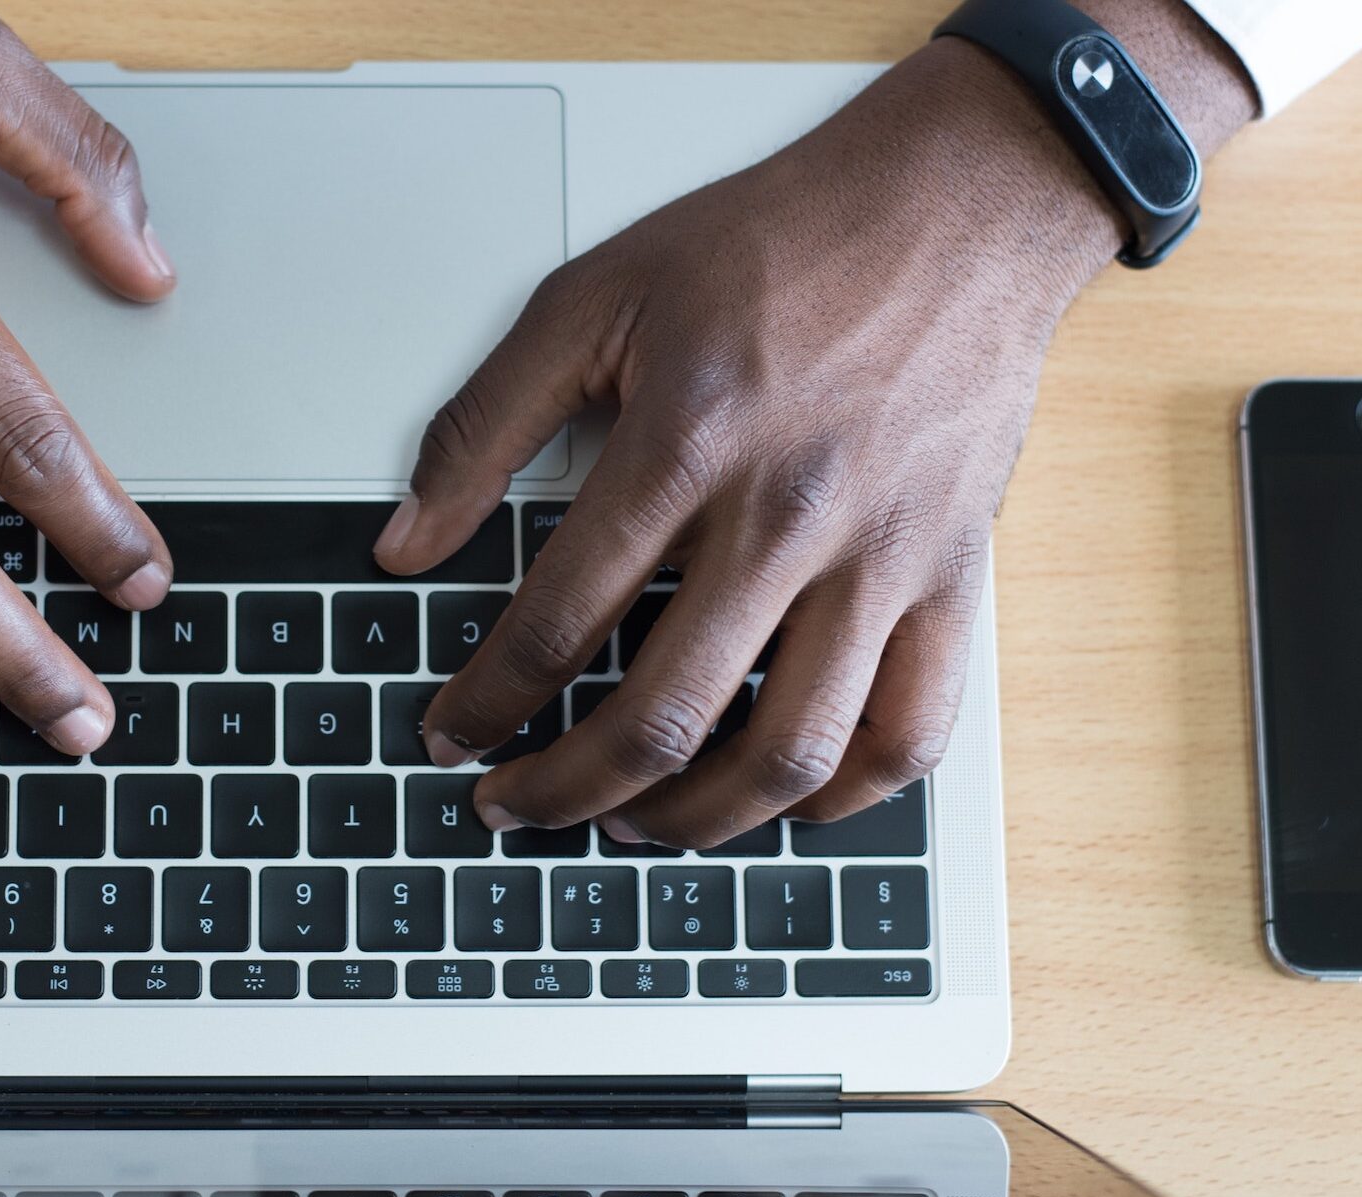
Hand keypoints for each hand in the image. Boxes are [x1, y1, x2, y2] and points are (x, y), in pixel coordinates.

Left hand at [376, 27, 1245, 846]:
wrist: (956, 206)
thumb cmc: (778, 246)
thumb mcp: (595, 296)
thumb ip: (484, 423)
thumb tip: (406, 540)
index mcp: (687, 443)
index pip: (557, 621)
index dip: (486, 700)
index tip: (452, 733)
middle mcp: (789, 514)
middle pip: (661, 715)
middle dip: (564, 789)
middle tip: (515, 805)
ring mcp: (883, 558)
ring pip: (786, 754)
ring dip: (692, 820)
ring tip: (632, 825)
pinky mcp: (953, 578)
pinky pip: (910, 735)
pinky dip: (840, 797)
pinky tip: (780, 803)